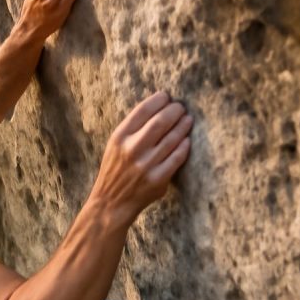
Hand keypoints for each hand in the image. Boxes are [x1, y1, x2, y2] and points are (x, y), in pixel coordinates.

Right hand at [91, 92, 193, 222]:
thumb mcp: (115, 145)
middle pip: (160, 122)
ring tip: (188, 119)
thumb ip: (132, 129)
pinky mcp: (157, 179)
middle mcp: (132, 149)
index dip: (158, 100)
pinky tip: (187, 140)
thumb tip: (158, 108)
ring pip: (172, 139)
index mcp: (119, 137)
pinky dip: (184, 146)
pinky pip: (176, 158)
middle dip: (174, 110)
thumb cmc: (115, 170)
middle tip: (181, 108)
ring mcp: (146, 165)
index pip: (143, 110)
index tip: (166, 97)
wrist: (111, 202)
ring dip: (183, 126)